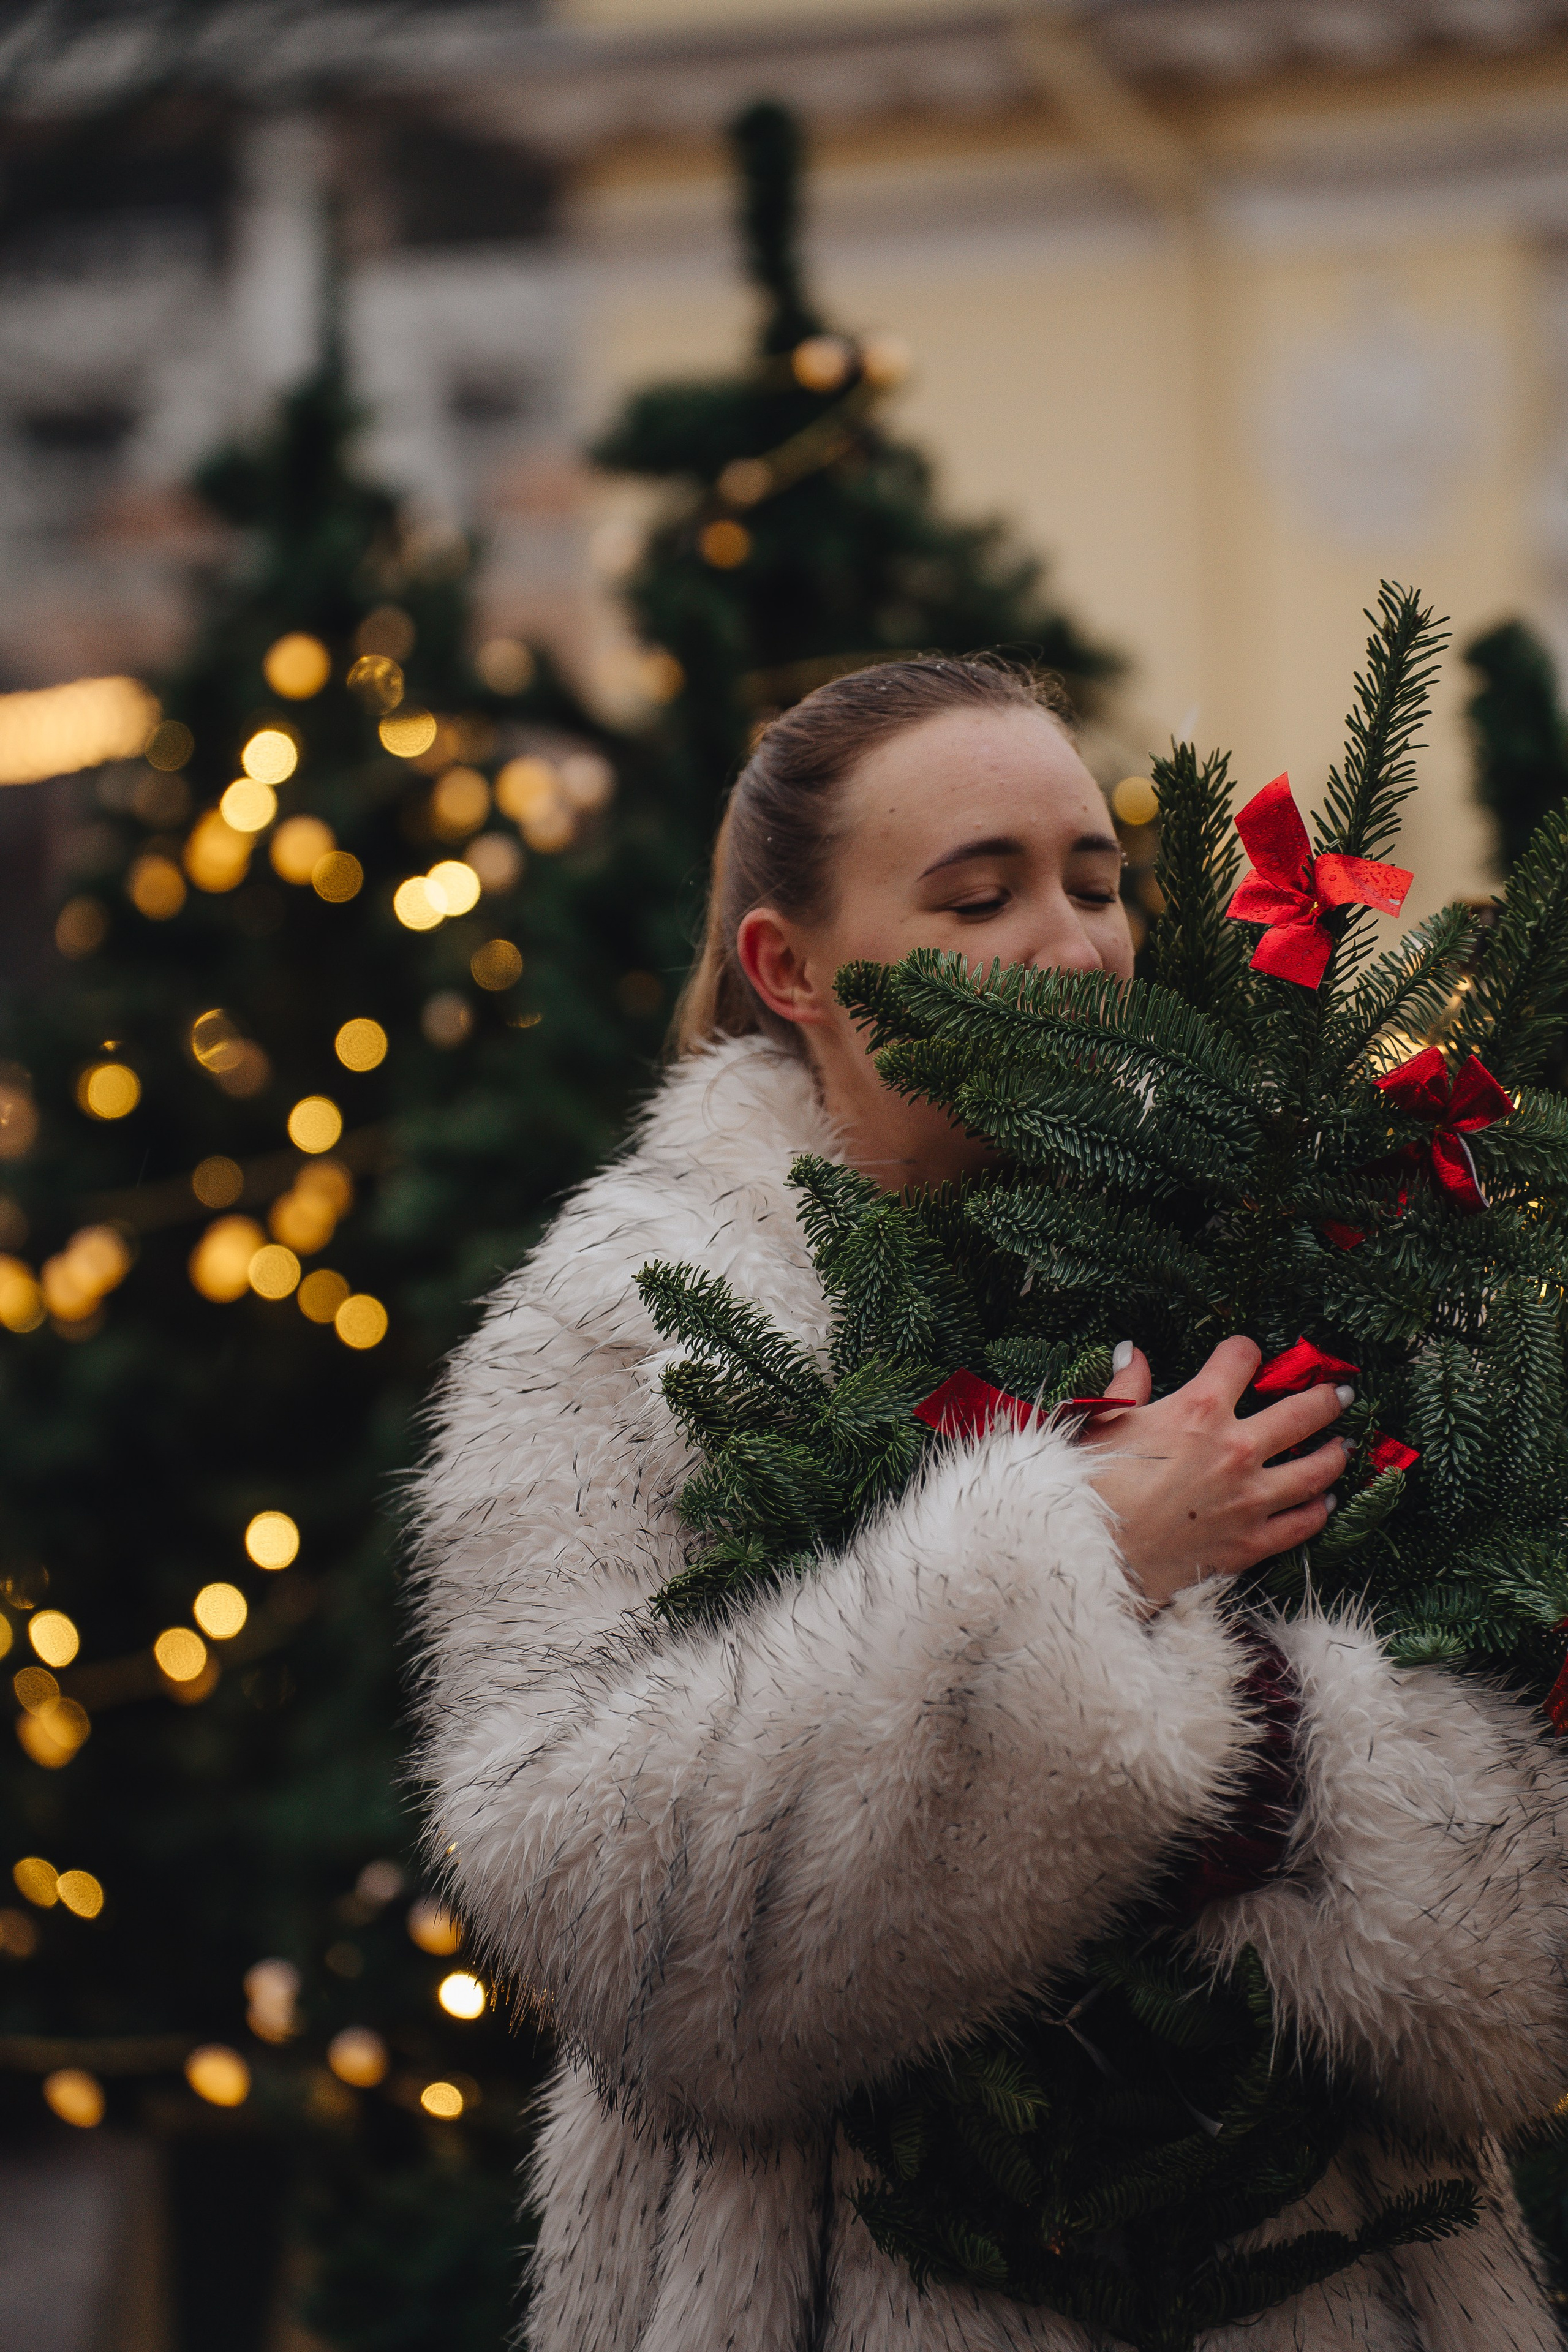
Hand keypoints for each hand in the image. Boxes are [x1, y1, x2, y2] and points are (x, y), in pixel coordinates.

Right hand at [1077, 1336, 1349, 1612]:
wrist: (1092, 1555)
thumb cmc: (1091, 1484)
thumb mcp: (1104, 1422)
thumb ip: (1128, 1385)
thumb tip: (1132, 1352)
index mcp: (1199, 1409)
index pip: (1240, 1359)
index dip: (1244, 1351)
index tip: (1246, 1355)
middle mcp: (1236, 1449)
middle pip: (1302, 1412)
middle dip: (1326, 1397)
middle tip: (1340, 1393)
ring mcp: (1250, 1498)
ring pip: (1316, 1469)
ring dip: (1335, 1453)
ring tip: (1343, 1445)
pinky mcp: (1250, 1542)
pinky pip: (1302, 1524)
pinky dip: (1319, 1510)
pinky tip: (1324, 1501)